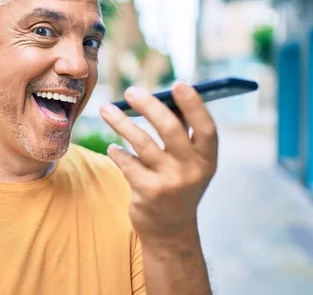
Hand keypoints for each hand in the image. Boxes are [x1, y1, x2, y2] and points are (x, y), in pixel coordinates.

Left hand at [99, 82, 217, 243]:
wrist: (170, 229)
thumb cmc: (177, 182)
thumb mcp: (188, 162)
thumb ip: (182, 131)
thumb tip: (165, 94)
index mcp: (207, 159)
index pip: (206, 128)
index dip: (194, 105)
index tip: (178, 84)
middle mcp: (192, 171)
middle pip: (171, 129)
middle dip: (149, 106)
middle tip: (131, 91)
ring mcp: (170, 183)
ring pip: (142, 143)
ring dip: (121, 123)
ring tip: (105, 109)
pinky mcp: (148, 193)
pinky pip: (127, 163)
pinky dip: (117, 152)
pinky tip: (113, 148)